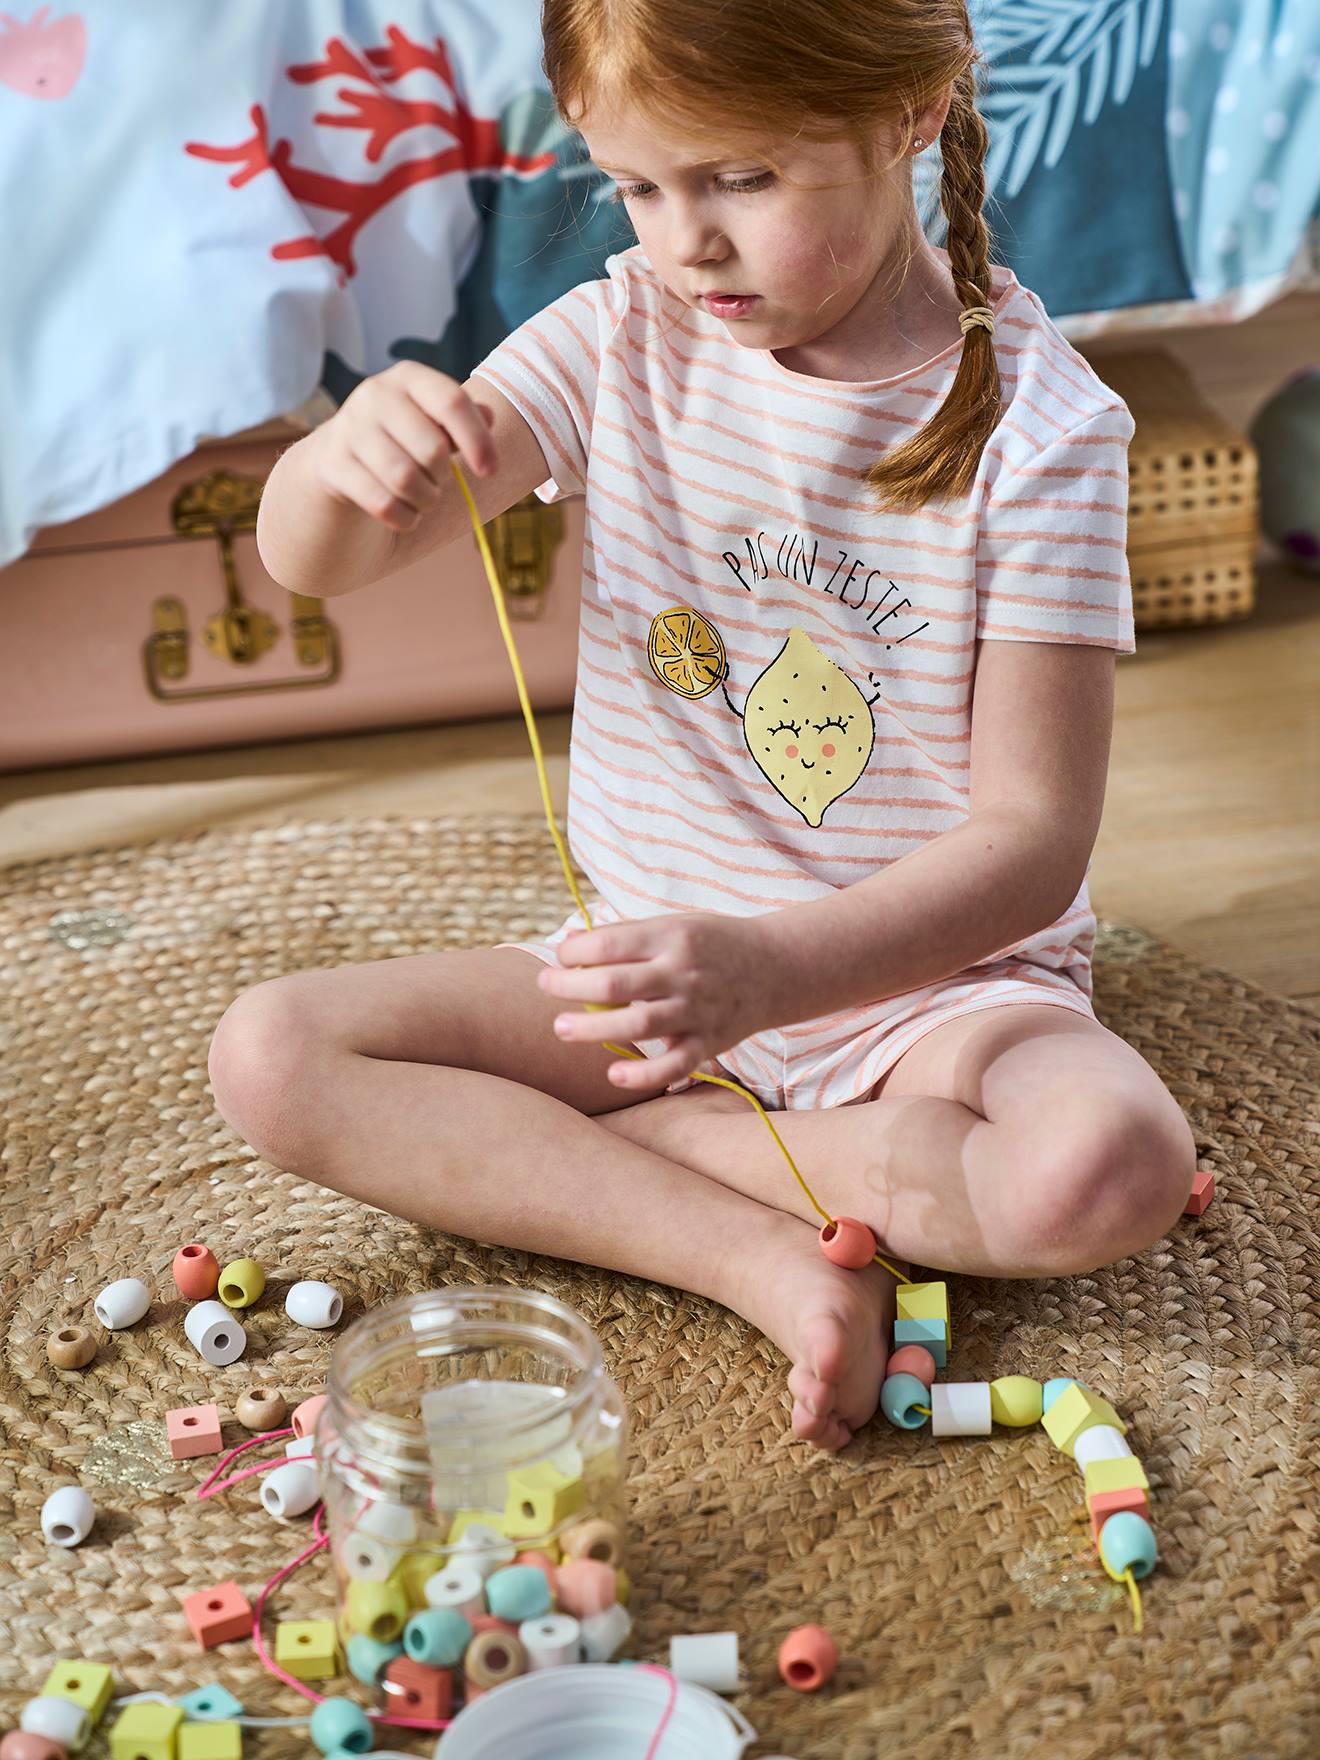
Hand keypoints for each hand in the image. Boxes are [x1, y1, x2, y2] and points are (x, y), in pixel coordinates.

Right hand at [308, 362, 496, 532]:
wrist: (338, 459)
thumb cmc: (403, 440)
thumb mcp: (434, 422)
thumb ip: (463, 420)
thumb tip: (490, 417)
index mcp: (408, 377)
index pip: (452, 402)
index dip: (478, 440)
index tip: (490, 471)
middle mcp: (375, 393)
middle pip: (432, 450)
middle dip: (444, 478)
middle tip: (438, 483)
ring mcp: (348, 427)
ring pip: (406, 479)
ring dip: (426, 501)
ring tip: (424, 500)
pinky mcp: (332, 464)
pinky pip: (383, 503)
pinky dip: (405, 519)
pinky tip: (406, 516)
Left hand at [536, 912, 771, 1094]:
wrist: (775, 967)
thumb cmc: (710, 944)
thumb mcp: (674, 924)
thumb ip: (627, 937)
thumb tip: (569, 947)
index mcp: (671, 935)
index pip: (609, 943)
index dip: (574, 951)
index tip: (560, 956)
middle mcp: (683, 972)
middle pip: (615, 983)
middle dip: (570, 986)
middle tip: (545, 986)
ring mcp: (697, 1009)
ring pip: (638, 1023)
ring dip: (592, 1028)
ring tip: (560, 1027)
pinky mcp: (709, 1041)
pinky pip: (674, 1064)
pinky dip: (644, 1074)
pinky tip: (613, 1074)